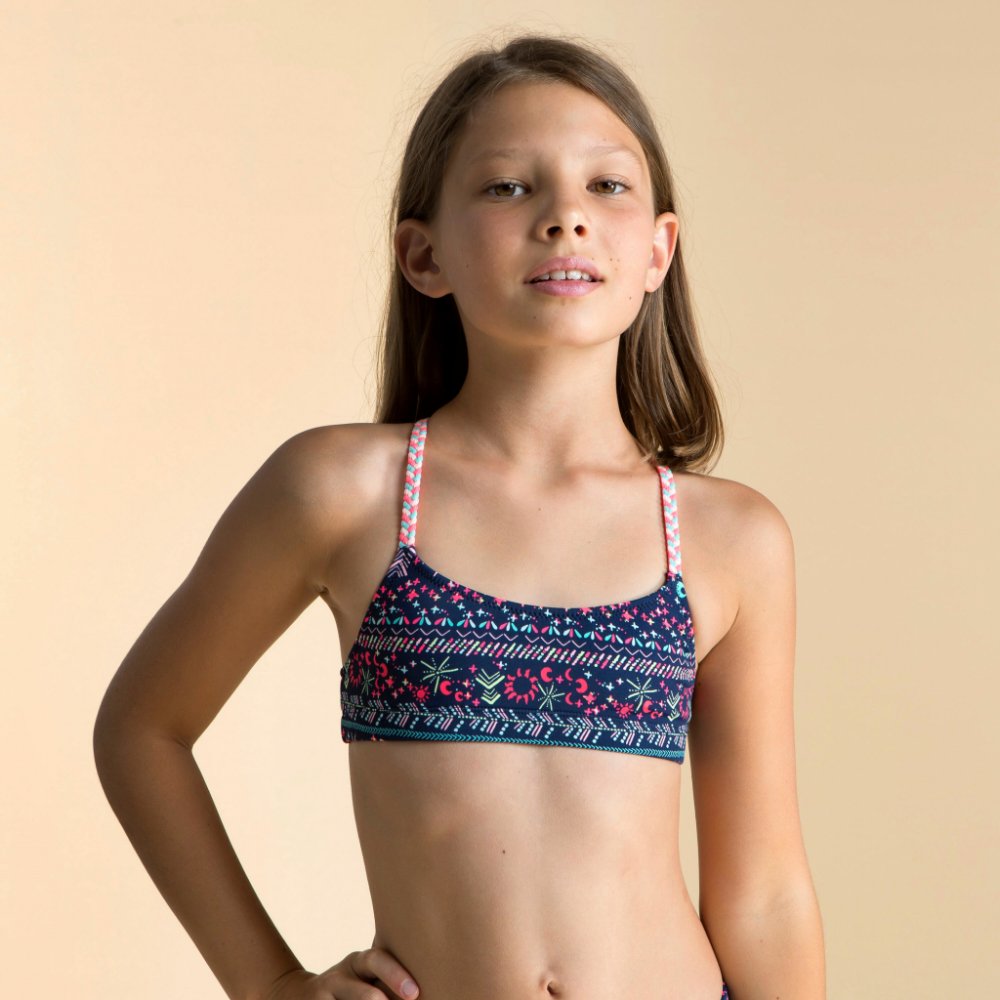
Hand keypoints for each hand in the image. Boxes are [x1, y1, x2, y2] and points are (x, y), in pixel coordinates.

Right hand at [263, 949, 420, 999]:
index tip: (414, 993)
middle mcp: (339, 976)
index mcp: (358, 962)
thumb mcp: (363, 974)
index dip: (395, 975)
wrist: (296, 994)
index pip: (377, 960)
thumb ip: (384, 973)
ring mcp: (323, 994)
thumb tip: (428, 982)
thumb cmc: (349, 986)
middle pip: (363, 991)